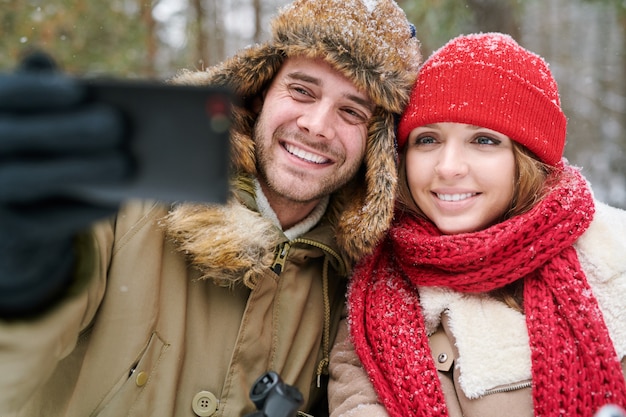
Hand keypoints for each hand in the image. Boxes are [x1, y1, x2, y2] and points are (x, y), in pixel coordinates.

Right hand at [0, 51, 132, 316]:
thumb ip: (49, 93)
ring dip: (82, 170)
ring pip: (27, 181)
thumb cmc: (34, 153)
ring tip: (126, 163)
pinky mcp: (5, 234)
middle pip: (10, 136)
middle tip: (117, 125)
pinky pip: (45, 221)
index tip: (78, 91)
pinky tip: (117, 199)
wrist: (15, 221)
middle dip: (68, 129)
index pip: (0, 94)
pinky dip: (85, 209)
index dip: (36, 90)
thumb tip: (82, 72)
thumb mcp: (37, 122)